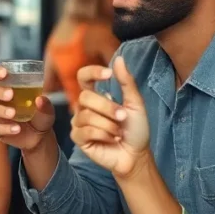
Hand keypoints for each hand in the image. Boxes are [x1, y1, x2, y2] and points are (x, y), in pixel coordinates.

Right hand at [0, 65, 55, 151]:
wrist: (38, 137)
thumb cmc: (39, 115)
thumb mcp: (46, 110)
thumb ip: (45, 105)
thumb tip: (40, 99)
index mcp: (7, 87)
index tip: (4, 73)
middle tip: (10, 94)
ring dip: (1, 110)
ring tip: (13, 114)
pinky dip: (4, 128)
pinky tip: (16, 129)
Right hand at [71, 57, 150, 177]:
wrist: (135, 154)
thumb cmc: (135, 129)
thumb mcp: (135, 103)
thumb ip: (126, 82)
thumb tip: (119, 58)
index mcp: (96, 96)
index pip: (83, 77)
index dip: (92, 72)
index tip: (108, 74)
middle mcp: (84, 107)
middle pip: (85, 97)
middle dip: (108, 107)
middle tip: (122, 116)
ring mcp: (79, 123)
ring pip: (86, 116)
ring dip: (109, 125)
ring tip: (118, 133)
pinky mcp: (79, 138)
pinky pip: (85, 131)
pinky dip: (103, 135)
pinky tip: (111, 140)